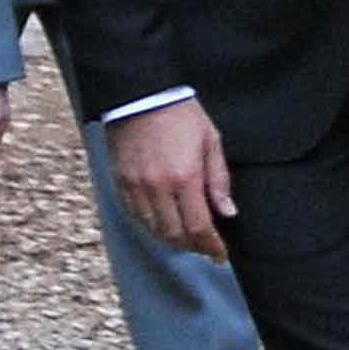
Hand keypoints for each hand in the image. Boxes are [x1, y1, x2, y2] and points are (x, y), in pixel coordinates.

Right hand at [110, 96, 235, 256]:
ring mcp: (136, 186)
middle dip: (194, 247)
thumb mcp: (211, 141)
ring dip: (172, 240)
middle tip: (206, 248)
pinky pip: (135, 216)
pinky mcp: (120, 182)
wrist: (141, 94)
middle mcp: (158, 187)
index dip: (212, 246)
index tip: (221, 254)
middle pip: (176, 234)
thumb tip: (228, 212)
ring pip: (154, 229)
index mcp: (185, 177)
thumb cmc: (181, 114)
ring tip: (188, 239)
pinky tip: (163, 224)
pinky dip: (151, 226)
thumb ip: (219, 180)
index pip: (199, 226)